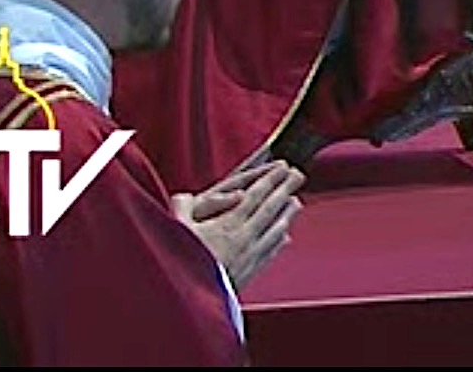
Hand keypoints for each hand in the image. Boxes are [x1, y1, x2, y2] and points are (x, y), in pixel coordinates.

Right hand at [173, 158, 304, 288]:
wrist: (193, 304)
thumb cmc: (181, 268)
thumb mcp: (174, 233)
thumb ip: (181, 210)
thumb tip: (184, 196)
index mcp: (227, 225)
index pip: (255, 195)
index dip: (270, 179)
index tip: (283, 167)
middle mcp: (244, 238)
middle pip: (270, 208)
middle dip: (285, 189)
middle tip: (298, 175)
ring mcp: (250, 256)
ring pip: (275, 230)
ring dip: (287, 214)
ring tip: (296, 202)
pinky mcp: (250, 274)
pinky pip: (270, 252)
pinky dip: (279, 241)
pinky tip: (284, 238)